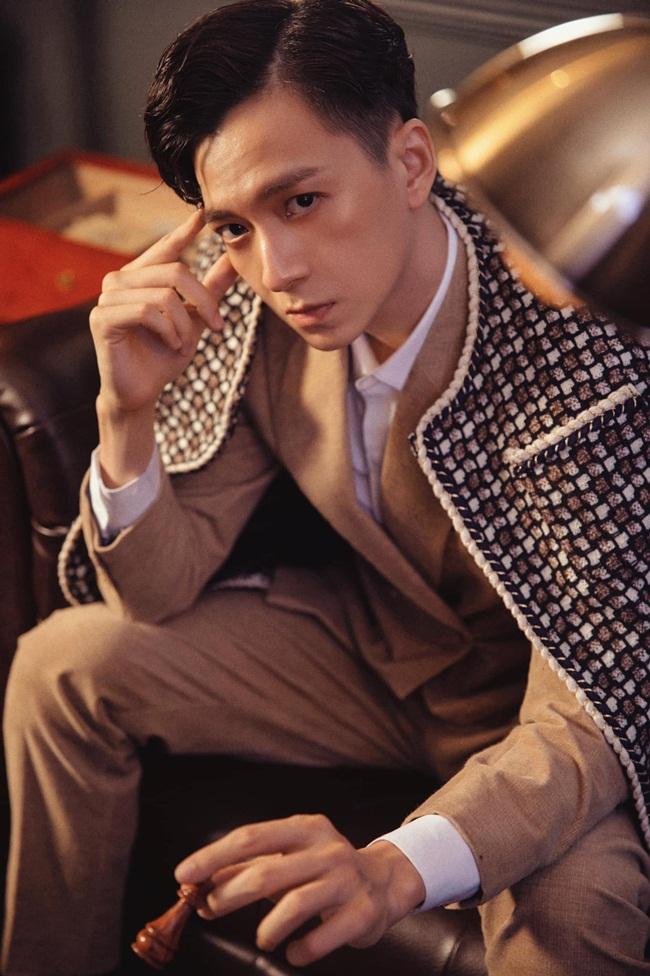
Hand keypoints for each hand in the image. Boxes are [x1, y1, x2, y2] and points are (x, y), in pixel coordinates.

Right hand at [90, 209, 237, 415]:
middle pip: (175, 271)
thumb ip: (211, 289)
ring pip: (164, 295)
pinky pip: (147, 312)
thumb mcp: (195, 319)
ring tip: (183, 343)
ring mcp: (107, 297)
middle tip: (218, 325)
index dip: (184, 232)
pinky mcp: (101, 318)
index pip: (165, 248)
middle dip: (204, 300)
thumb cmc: (164, 355)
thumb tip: (232, 258)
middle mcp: (120, 280)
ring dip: (184, 324)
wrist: (141, 392)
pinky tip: (171, 344)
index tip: (203, 216)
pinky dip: (168, 331)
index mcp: (140, 276)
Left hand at [175, 814, 424, 966]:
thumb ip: (247, 868)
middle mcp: (327, 849)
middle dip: (230, 895)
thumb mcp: (288, 858)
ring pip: (296, 903)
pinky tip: (293, 953)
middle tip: (211, 910)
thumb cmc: (323, 869)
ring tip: (262, 938)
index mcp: (304, 828)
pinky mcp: (362, 912)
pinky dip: (301, 949)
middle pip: (268, 872)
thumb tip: (200, 885)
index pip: (251, 838)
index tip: (184, 874)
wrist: (384, 882)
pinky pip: (324, 936)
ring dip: (268, 928)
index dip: (214, 857)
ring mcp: (347, 880)